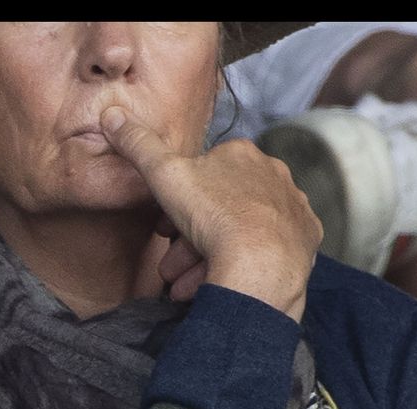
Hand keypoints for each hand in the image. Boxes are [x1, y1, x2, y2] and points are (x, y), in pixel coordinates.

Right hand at [99, 106, 322, 320]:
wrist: (261, 260)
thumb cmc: (215, 215)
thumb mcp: (165, 175)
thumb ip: (139, 145)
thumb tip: (111, 114)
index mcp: (241, 154)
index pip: (203, 175)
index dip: (177, 205)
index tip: (164, 230)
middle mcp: (272, 173)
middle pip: (222, 207)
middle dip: (191, 239)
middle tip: (171, 268)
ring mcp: (292, 206)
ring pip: (244, 231)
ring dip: (212, 259)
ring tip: (188, 286)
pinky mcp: (305, 237)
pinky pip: (273, 248)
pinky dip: (250, 262)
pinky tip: (230, 278)